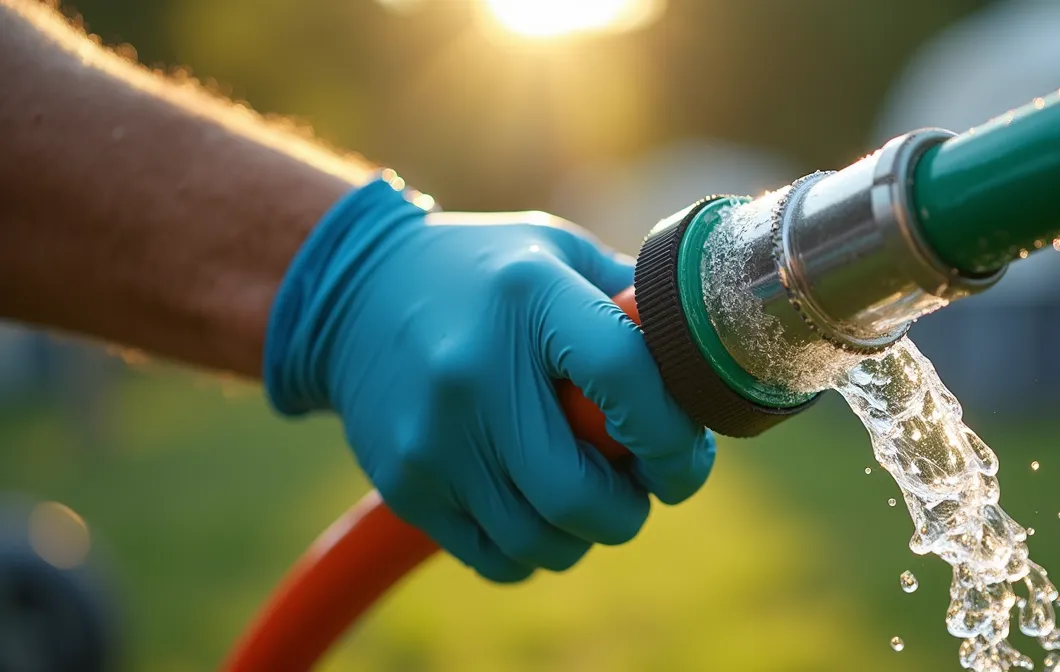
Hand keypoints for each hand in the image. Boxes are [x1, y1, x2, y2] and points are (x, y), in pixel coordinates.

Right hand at [264, 179, 714, 581]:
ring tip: (587, 494)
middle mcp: (475, 370)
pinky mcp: (405, 482)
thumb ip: (630, 302)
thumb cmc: (484, 273)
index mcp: (531, 298)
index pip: (626, 382)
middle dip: (634, 507)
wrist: (353, 293)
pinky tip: (537, 508)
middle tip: (641, 486)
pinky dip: (534, 550)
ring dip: (586, 534)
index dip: (673, 436)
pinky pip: (496, 558)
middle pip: (582, 493)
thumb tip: (707, 355)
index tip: (683, 452)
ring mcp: (431, 435)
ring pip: (542, 540)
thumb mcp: (559, 255)